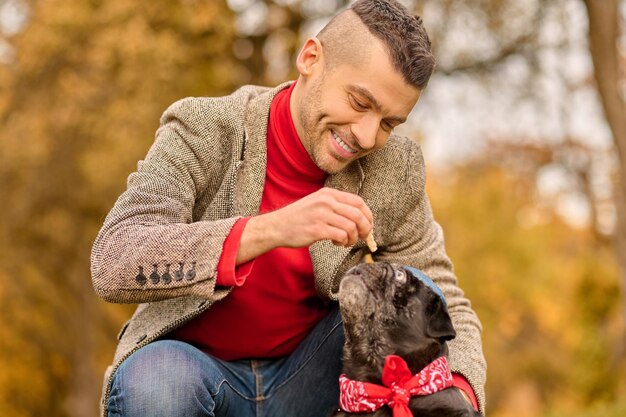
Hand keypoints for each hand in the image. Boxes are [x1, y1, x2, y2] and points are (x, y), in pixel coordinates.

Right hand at [236, 188, 372, 262]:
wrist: (277, 226)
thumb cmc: (299, 217)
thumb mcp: (318, 202)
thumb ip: (336, 205)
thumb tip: (360, 217)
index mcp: (329, 194)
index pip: (358, 201)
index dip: (368, 215)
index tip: (368, 225)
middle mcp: (326, 202)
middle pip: (358, 214)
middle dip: (365, 228)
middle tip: (363, 237)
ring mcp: (322, 215)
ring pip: (351, 227)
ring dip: (352, 238)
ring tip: (345, 241)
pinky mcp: (317, 230)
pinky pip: (341, 236)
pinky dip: (343, 242)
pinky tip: (337, 243)